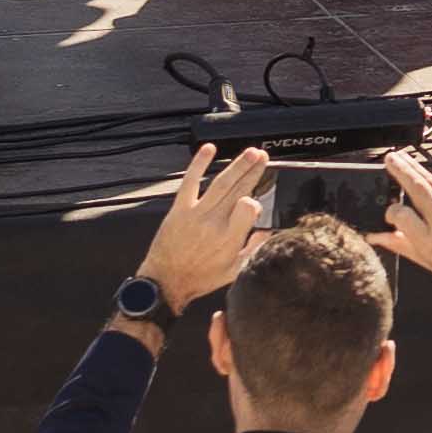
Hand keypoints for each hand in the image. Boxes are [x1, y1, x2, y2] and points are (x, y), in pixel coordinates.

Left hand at [133, 143, 273, 311]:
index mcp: (229, 239)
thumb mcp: (233, 271)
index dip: (256, 203)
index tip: (257, 202)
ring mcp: (196, 213)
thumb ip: (252, 250)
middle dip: (253, 171)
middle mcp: (214, 223)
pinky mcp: (180, 209)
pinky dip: (199, 164)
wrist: (165, 282)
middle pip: (239, 190)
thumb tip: (266, 232)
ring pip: (221, 183)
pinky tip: (209, 150)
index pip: (250, 209)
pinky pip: (191, 182)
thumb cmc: (198, 278)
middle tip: (263, 157)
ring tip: (250, 152)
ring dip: (238, 165)